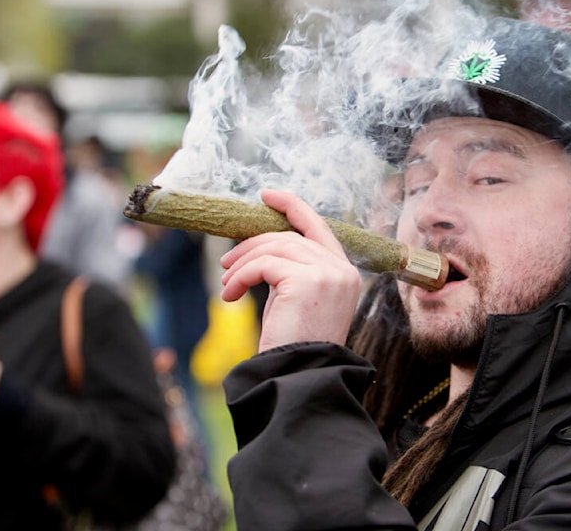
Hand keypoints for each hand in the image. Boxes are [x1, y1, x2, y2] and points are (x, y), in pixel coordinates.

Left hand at [220, 189, 361, 351]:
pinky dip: (240, 277)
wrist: (301, 376)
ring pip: (274, 247)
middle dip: (252, 245)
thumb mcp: (300, 301)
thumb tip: (261, 248)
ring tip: (226, 285)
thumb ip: (293, 271)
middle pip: (288, 237)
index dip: (292, 206)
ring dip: (242, 264)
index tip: (267, 196)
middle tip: (226, 263)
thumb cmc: (296, 346)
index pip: (317, 226)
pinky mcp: (307, 280)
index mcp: (344, 272)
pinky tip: (229, 296)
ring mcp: (327, 272)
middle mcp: (341, 269)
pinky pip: (263, 265)